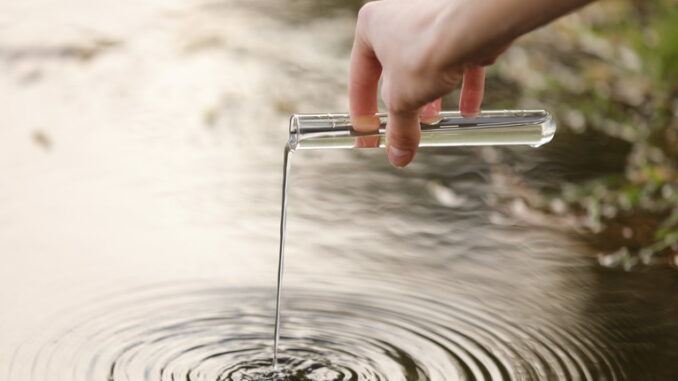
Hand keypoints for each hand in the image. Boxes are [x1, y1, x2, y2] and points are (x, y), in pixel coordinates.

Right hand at [349, 0, 509, 167]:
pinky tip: (468, 111)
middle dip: (402, 104)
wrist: (475, 25)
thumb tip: (398, 155)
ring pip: (428, 66)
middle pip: (396, 72)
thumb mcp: (403, 101)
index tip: (369, 133)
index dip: (364, 111)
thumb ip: (399, 130)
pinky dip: (462, 87)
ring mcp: (433, 19)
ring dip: (431, 97)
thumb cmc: (427, 50)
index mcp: (372, 26)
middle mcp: (400, 17)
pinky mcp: (464, 27)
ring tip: (434, 121)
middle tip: (405, 129)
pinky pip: (459, 60)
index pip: (360, 77)